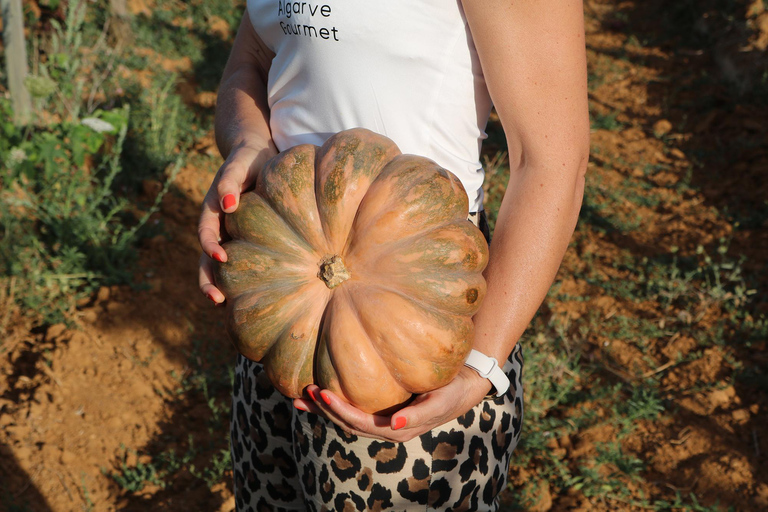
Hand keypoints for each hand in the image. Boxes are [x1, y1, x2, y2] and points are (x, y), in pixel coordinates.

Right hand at [198, 144, 270, 302]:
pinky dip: (242, 280)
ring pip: (218, 266)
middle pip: (205, 258)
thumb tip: (227, 203)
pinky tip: (253, 298)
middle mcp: (218, 226)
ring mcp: (229, 235)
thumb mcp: (241, 164)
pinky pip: (241, 263)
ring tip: (225, 308)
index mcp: (214, 208)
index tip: (222, 257)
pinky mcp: (245, 240)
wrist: (256, 155)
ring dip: (220, 285)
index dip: (210, 245)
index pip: (206, 231)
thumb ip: (231, 180)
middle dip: (208, 279)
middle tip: (216, 300)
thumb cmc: (250, 159)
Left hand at [293, 367, 492, 441]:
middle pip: (347, 423)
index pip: (360, 423)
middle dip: (324, 410)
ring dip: (324, 408)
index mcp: (397, 429)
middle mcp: (386, 426)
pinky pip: (354, 405)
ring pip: (346, 417)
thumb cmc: (452, 391)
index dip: (340, 410)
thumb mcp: (438, 402)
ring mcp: (382, 417)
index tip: (323, 393)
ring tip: (302, 396)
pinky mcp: (382, 405)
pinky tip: (319, 391)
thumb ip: (417, 415)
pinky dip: (335, 400)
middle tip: (305, 391)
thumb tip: (394, 424)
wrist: (463, 383)